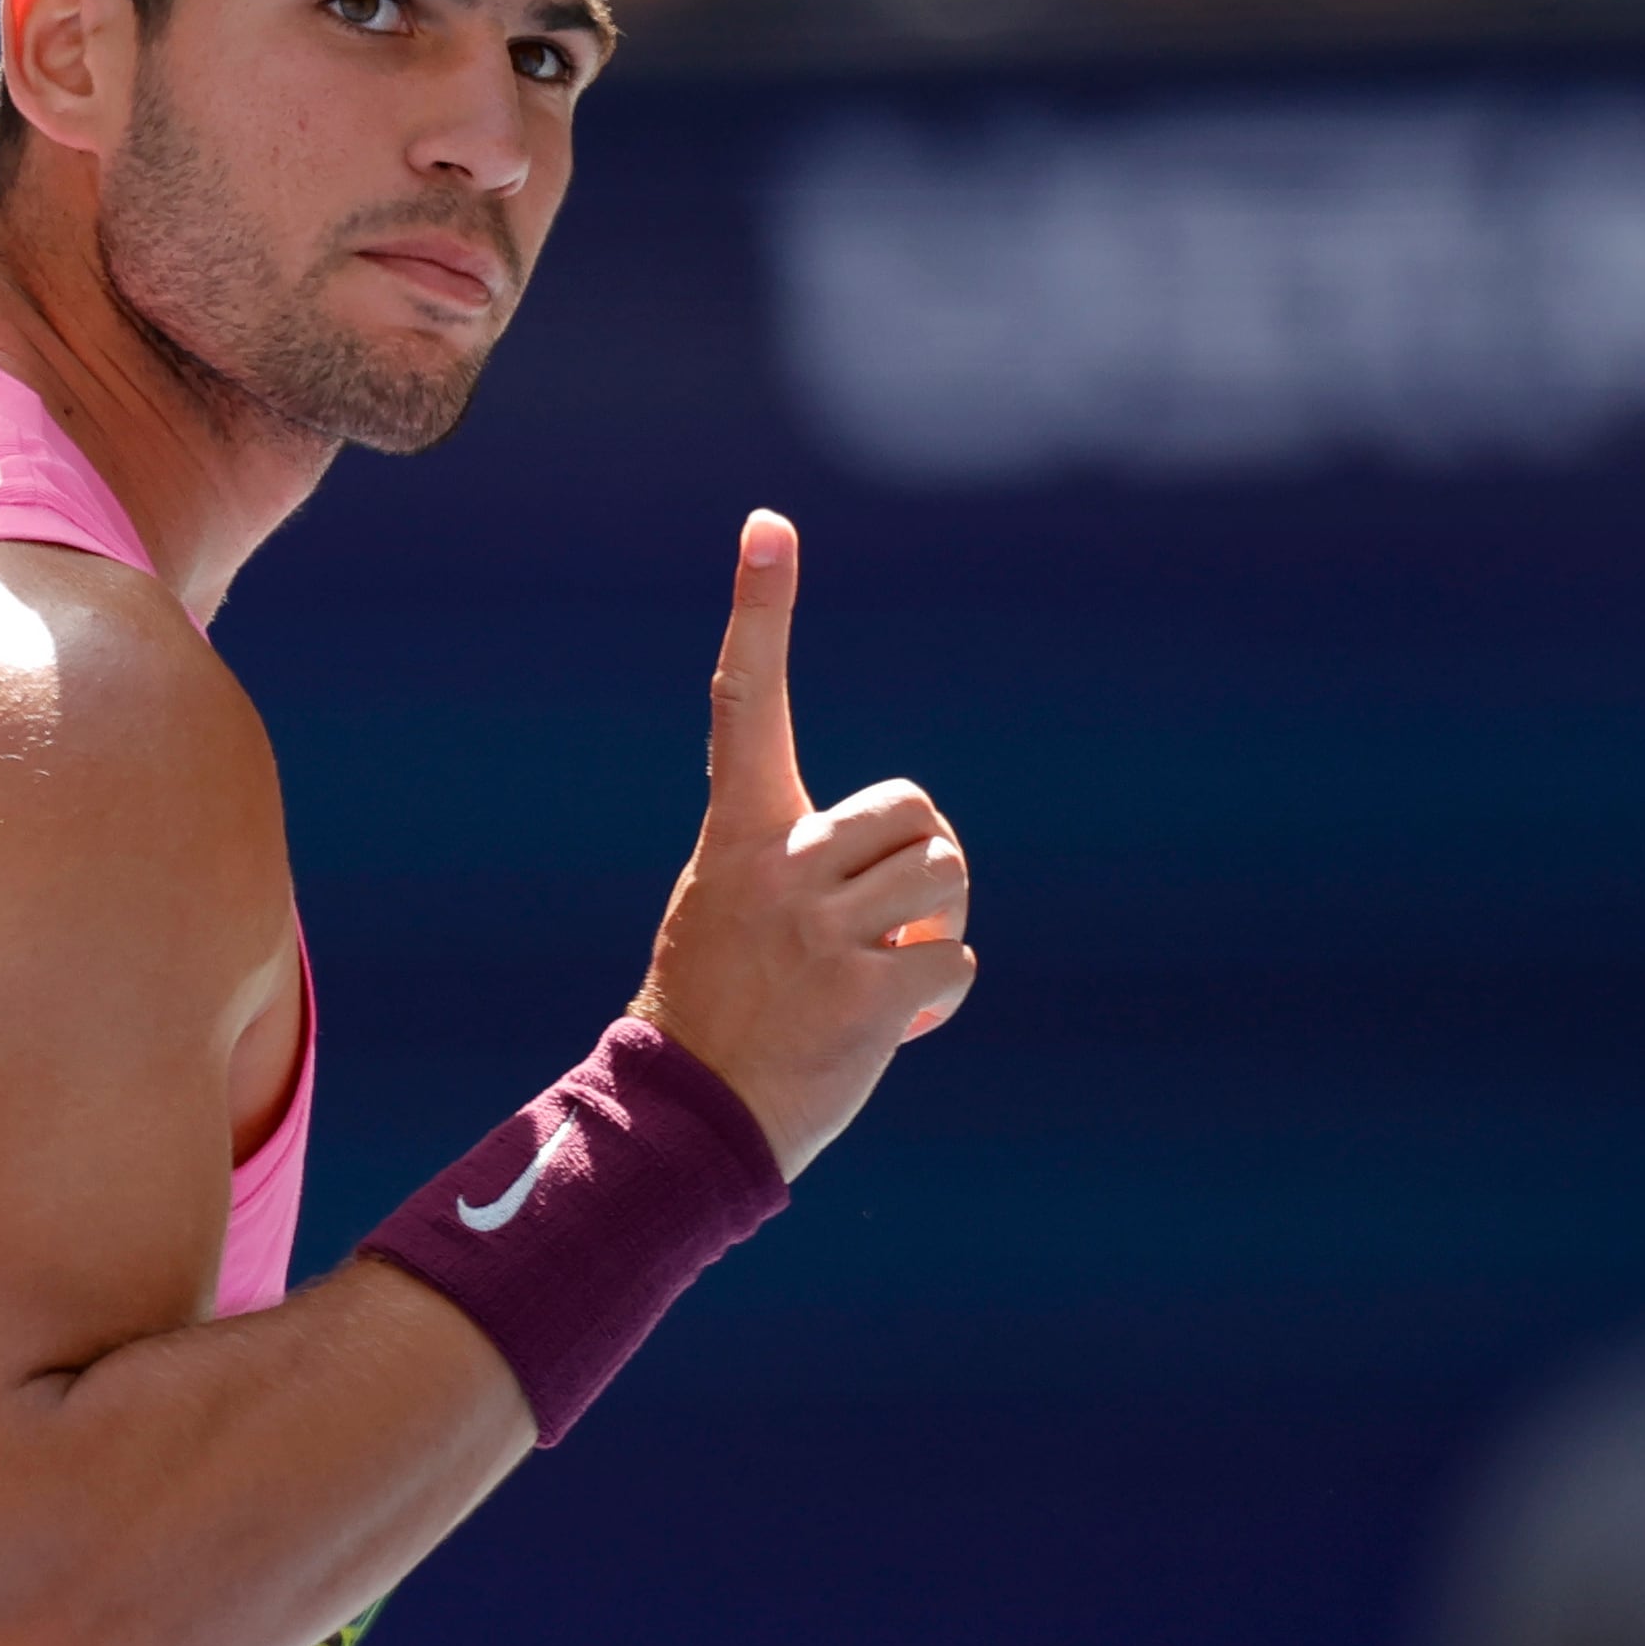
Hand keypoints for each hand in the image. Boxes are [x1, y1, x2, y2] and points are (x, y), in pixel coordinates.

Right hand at [632, 510, 972, 1178]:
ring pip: (947, 878)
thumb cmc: (722, 1012)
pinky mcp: (866, 988)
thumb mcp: (733, 910)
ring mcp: (822, 926)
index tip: (768, 526)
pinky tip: (892, 1027)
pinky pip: (954, 959)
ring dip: (937, 928)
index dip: (759, 610)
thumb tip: (917, 874)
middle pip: (916, 811)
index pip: (746, 702)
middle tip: (886, 923)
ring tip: (880, 976)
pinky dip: (941, 996)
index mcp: (740, 835)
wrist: (690, 1119)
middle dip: (925, 865)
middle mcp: (780, 865)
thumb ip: (801, 866)